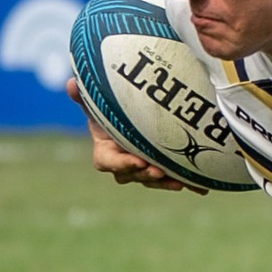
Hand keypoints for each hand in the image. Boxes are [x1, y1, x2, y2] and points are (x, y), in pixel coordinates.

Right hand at [66, 76, 200, 191]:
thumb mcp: (99, 101)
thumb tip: (70, 83)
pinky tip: (202, 188)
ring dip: (165, 182)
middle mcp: (125, 163)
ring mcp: (145, 167)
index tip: (136, 160)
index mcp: (106, 150)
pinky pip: (174, 178)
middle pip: (132, 175)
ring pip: (153, 179)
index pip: (107, 162)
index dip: (121, 164)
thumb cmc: (112, 109)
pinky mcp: (164, 168)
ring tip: (179, 181)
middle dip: (145, 175)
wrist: (134, 115)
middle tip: (158, 170)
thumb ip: (85, 96)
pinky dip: (188, 183)